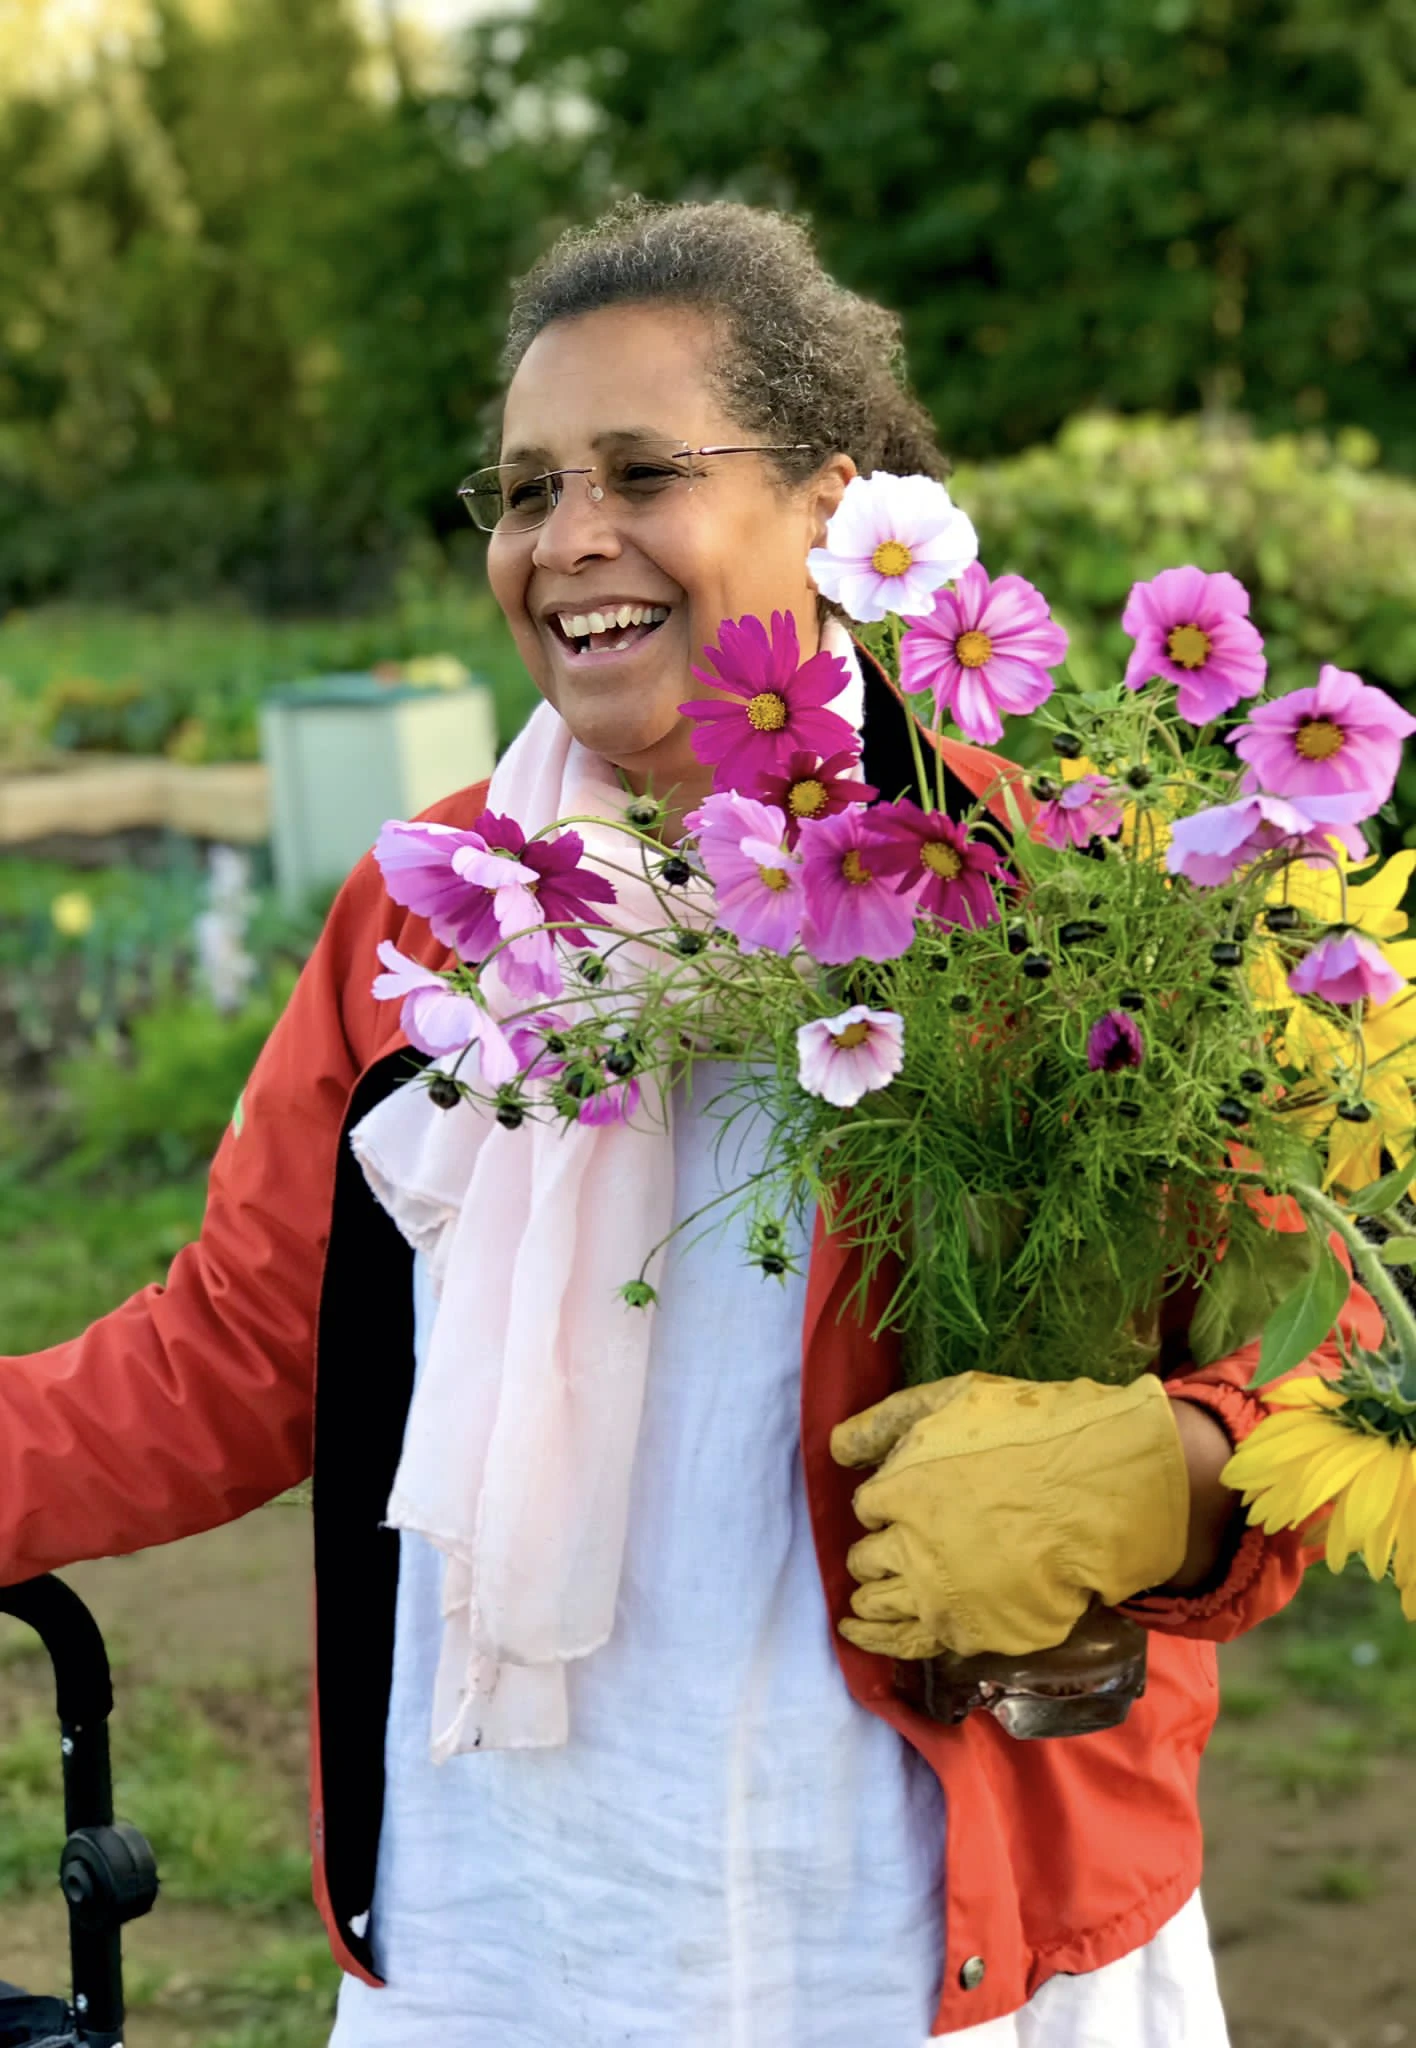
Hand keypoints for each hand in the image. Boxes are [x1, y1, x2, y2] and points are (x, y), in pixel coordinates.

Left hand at [829, 1371, 1189, 1660]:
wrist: (1099, 1496)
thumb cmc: (1028, 1437)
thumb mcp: (951, 1400)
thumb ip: (886, 1422)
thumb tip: (834, 1450)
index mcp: (899, 1491)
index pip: (867, 1505)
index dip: (883, 1503)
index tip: (898, 1502)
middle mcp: (909, 1548)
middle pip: (867, 1558)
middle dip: (872, 1553)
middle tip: (882, 1552)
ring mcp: (940, 1596)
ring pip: (880, 1605)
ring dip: (869, 1601)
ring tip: (861, 1606)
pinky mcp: (970, 1632)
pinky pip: (913, 1644)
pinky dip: (885, 1642)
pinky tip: (867, 1638)